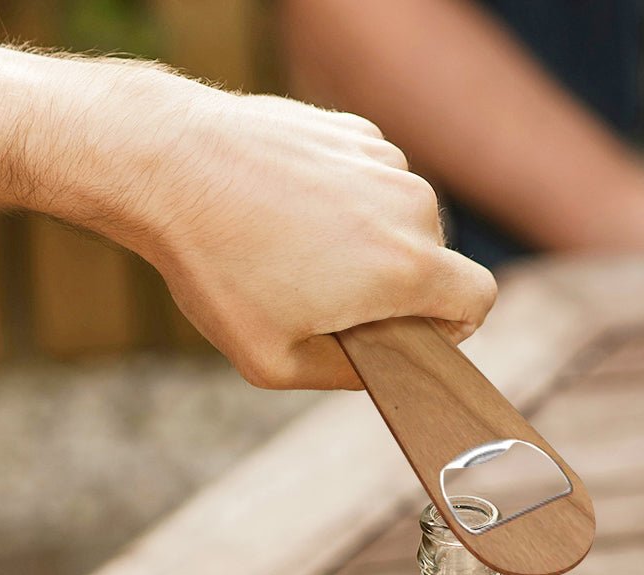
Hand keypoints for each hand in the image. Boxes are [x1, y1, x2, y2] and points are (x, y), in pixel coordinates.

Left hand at [0, 36, 495, 389]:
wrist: (164, 162)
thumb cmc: (216, 268)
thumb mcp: (274, 362)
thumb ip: (347, 375)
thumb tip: (382, 367)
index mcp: (405, 266)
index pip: (479, 300)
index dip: (453, 328)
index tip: (408, 331)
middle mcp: (410, 205)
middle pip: (438, 262)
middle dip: (400, 288)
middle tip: (331, 299)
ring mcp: (383, 160)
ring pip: (406, 218)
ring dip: (372, 242)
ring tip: (301, 249)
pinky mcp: (354, 129)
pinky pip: (375, 180)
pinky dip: (349, 200)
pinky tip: (293, 208)